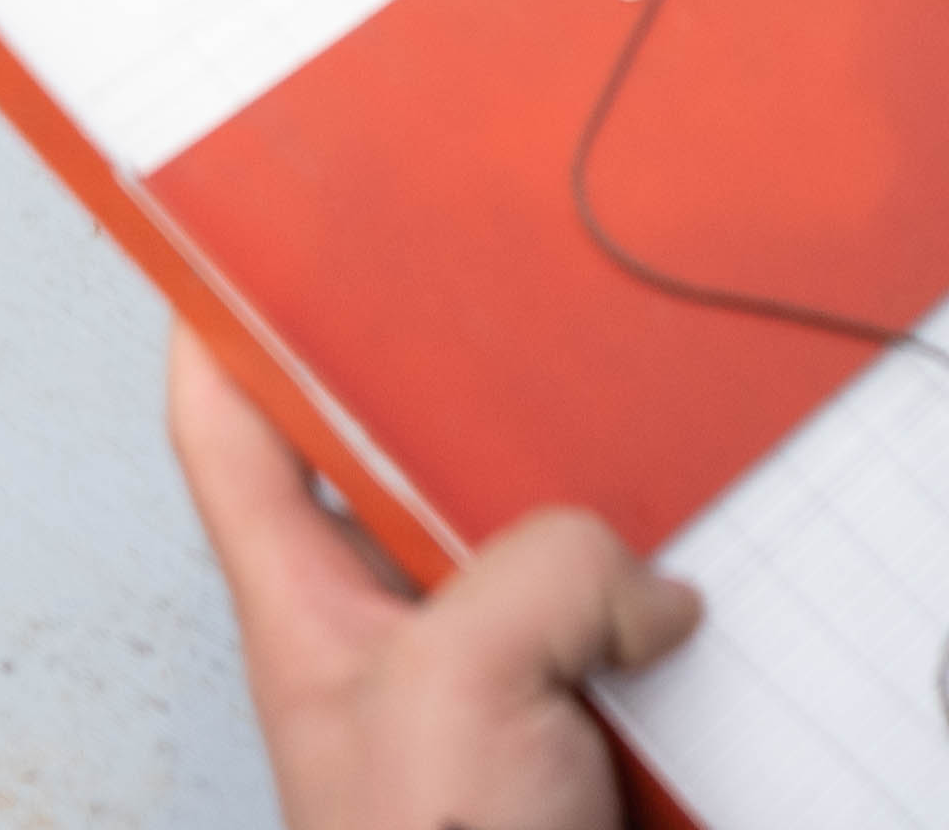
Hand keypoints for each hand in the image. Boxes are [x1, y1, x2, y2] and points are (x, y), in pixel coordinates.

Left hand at [169, 327, 697, 829]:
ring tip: (650, 415)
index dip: (228, 325)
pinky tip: (720, 549)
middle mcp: (396, 628)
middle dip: (468, 382)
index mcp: (309, 607)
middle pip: (411, 459)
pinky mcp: (583, 718)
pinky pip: (627, 617)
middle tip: (518, 284)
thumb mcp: (456, 687)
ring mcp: (492, 674)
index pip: (234, 433)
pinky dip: (672, 588)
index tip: (259, 230)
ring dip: (597, 495)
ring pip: (538, 535)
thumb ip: (539, 575)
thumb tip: (638, 573)